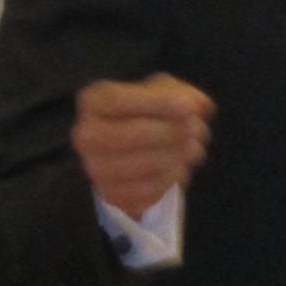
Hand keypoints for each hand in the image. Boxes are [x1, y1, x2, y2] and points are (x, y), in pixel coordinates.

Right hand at [71, 73, 215, 220]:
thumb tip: (199, 106)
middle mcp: (86, 136)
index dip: (156, 104)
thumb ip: (183, 94)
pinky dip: (170, 178)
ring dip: (176, 156)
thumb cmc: (149, 112)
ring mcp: (95, 168)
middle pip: (132, 134)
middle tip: (196, 130)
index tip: (187, 108)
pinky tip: (179, 166)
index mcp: (94, 101)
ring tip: (193, 147)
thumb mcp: (164, 91)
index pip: (118, 101)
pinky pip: (147, 191)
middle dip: (172, 132)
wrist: (134, 148)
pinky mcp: (111, 194)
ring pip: (143, 165)